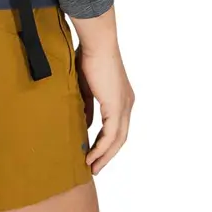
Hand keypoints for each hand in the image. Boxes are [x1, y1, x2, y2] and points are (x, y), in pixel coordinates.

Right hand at [75, 41, 133, 174]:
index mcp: (121, 98)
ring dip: (104, 156)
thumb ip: (87, 106)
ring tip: (91, 167)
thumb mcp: (86, 88)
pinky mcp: (116, 107)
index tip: (93, 154)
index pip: (116, 127)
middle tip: (94, 167)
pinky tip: (91, 156)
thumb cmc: (88, 57)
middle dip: (106, 155)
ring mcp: (124, 106)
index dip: (105, 143)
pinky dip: (101, 148)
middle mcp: (127, 104)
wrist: (96, 44)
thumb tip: (84, 124)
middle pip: (120, 138)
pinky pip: (111, 135)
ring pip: (117, 140)